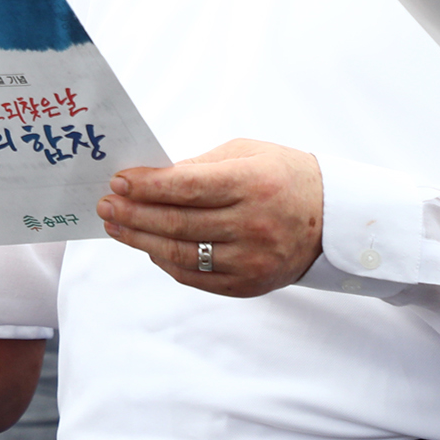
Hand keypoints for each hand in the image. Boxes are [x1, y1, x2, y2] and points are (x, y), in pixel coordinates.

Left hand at [96, 138, 322, 296]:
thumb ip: (198, 167)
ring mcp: (253, 260)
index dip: (147, 186)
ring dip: (141, 241)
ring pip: (182, 254)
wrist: (335, 218)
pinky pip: (196, 277)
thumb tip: (148, 179)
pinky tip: (148, 248)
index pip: (186, 187)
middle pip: (178, 224)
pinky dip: (167, 263)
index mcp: (254, 184)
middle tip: (105, 205)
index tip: (117, 181)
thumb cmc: (283, 176)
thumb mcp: (246, 155)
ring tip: (116, 226)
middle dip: (133, 214)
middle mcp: (255, 225)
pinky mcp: (251, 285)